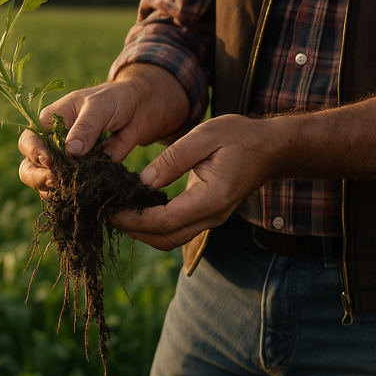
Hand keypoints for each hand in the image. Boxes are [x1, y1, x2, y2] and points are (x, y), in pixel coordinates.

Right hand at [18, 63, 188, 196]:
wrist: (145, 107)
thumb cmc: (117, 98)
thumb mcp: (100, 106)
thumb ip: (85, 127)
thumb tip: (70, 152)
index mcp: (51, 122)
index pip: (29, 141)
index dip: (34, 153)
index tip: (50, 161)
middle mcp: (55, 144)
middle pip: (30, 166)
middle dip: (38, 177)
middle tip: (56, 181)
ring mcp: (69, 162)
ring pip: (48, 183)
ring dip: (53, 190)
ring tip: (69, 191)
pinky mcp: (86, 175)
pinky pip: (74, 190)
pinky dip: (76, 196)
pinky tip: (87, 197)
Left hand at [109, 91, 375, 249]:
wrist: (272, 148)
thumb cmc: (240, 137)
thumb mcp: (205, 136)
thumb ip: (173, 160)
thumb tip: (142, 181)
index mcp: (212, 198)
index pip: (165, 220)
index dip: (133, 218)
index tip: (108, 208)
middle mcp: (212, 215)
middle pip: (164, 238)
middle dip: (132, 230)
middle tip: (103, 214)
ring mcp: (211, 219)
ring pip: (170, 239)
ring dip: (141, 231)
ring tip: (114, 212)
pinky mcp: (208, 214)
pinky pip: (177, 229)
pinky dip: (153, 225)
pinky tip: (136, 208)